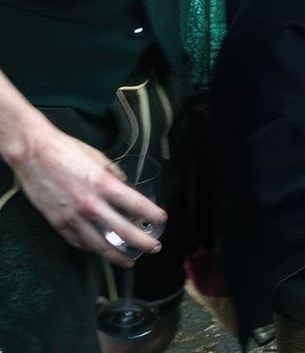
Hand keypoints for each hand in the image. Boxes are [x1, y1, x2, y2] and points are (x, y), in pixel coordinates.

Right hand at [12, 120, 166, 266]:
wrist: (34, 154)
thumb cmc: (67, 151)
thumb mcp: (98, 157)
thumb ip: (113, 175)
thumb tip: (125, 186)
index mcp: (104, 184)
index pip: (135, 205)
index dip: (152, 214)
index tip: (162, 219)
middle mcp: (91, 205)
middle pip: (123, 231)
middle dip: (142, 242)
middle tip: (155, 247)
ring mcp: (73, 218)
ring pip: (100, 245)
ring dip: (117, 255)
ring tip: (129, 261)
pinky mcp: (59, 224)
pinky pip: (79, 242)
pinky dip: (91, 249)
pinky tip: (100, 251)